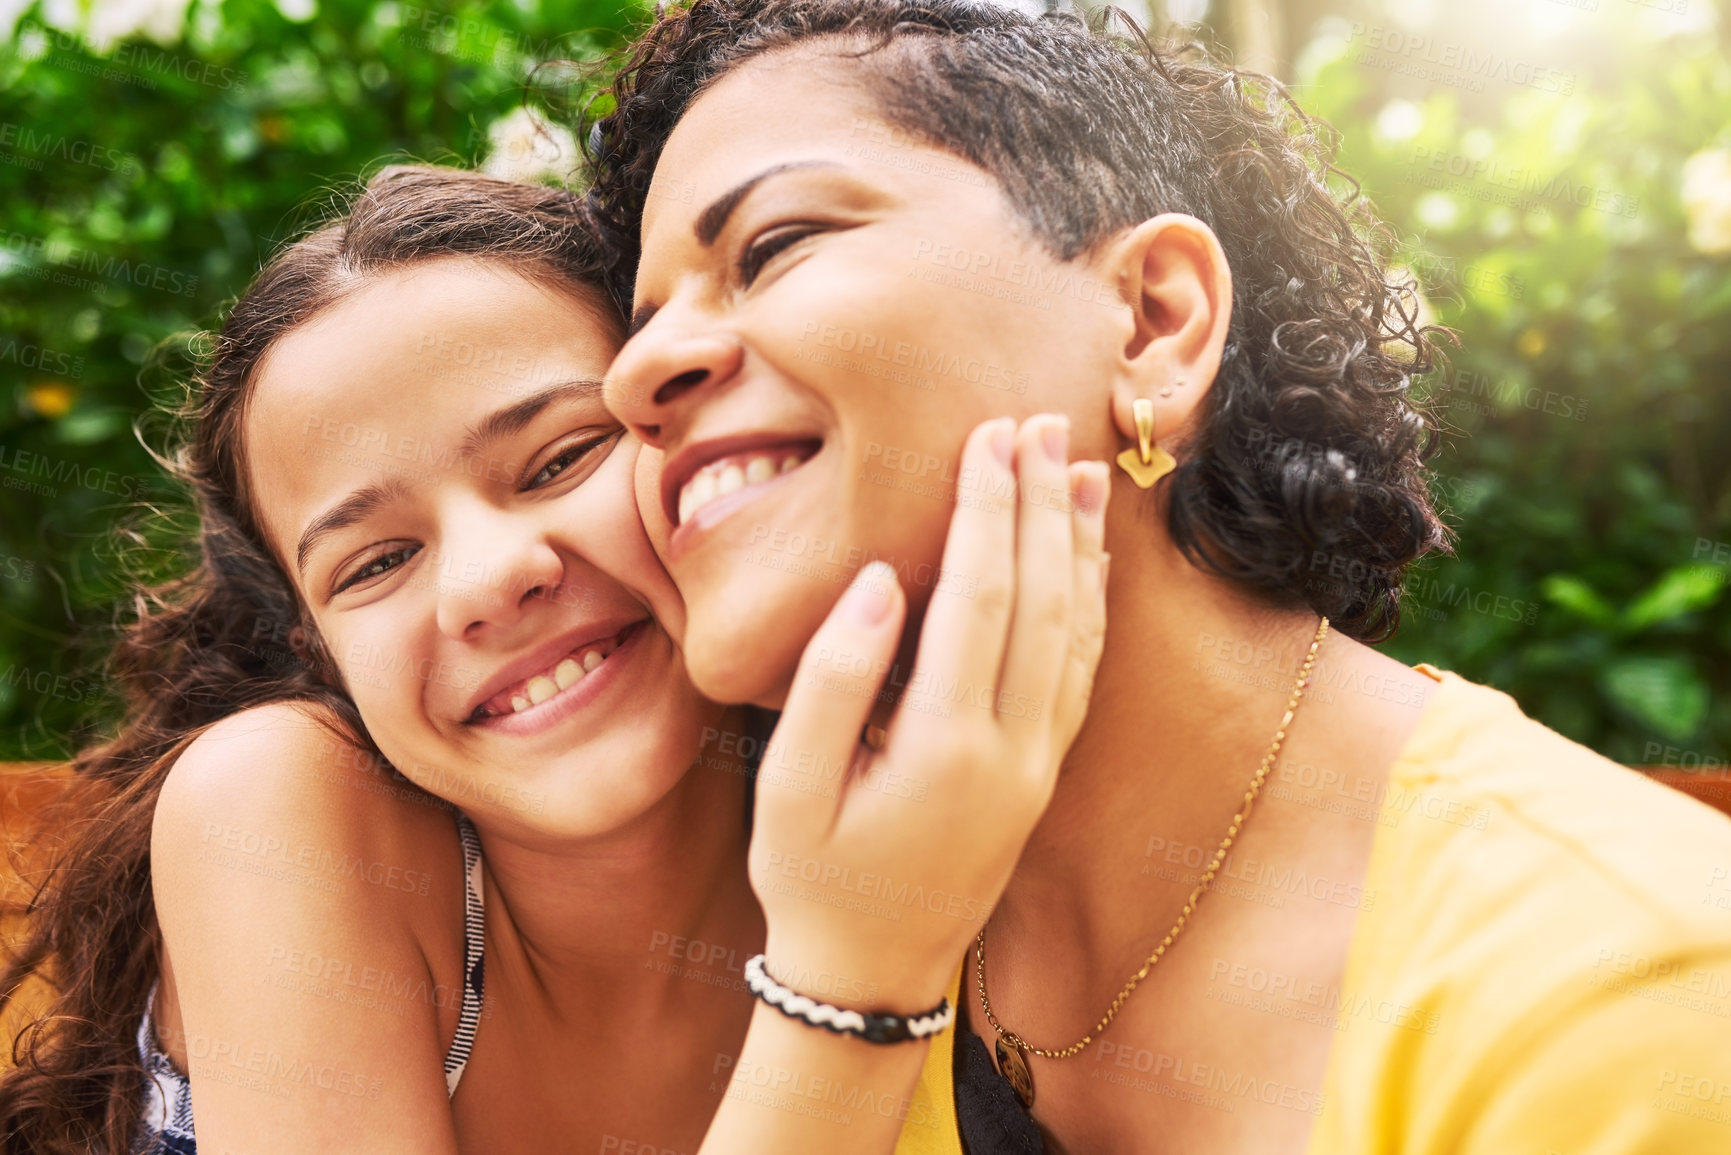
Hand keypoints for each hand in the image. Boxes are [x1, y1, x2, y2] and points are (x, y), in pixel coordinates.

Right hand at [750, 414, 1109, 1010]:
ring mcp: (1038, 766)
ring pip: (1076, 633)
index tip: (989, 434)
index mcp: (946, 747)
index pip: (980, 598)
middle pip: (1042, 601)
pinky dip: (1089, 606)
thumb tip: (880, 580)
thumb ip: (833, 679)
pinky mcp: (1043, 775)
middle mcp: (1012, 751)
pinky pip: (1081, 673)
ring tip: (1077, 469)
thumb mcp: (790, 788)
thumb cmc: (813, 877)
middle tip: (1037, 421)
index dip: (987, 509)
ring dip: (1078, 546)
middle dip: (1040, 505)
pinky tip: (1086, 562)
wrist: (871, 974)